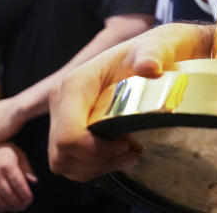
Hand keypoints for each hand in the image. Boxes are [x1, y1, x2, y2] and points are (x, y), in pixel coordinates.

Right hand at [0, 142, 36, 211]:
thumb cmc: (4, 151)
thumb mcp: (19, 154)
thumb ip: (27, 168)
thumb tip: (34, 181)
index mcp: (7, 165)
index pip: (18, 184)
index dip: (25, 195)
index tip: (29, 200)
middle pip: (8, 195)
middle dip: (18, 203)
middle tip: (23, 206)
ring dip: (8, 207)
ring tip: (15, 208)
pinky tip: (3, 208)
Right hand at [48, 22, 212, 181]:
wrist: (150, 54)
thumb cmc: (151, 51)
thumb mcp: (155, 49)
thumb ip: (151, 55)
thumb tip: (150, 67)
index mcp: (75, 84)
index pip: (68, 136)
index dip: (95, 151)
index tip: (127, 143)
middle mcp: (62, 100)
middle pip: (63, 153)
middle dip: (97, 161)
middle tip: (132, 153)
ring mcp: (62, 116)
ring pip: (63, 162)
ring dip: (96, 167)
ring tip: (129, 155)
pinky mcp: (69, 128)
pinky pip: (70, 162)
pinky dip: (92, 167)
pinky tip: (119, 156)